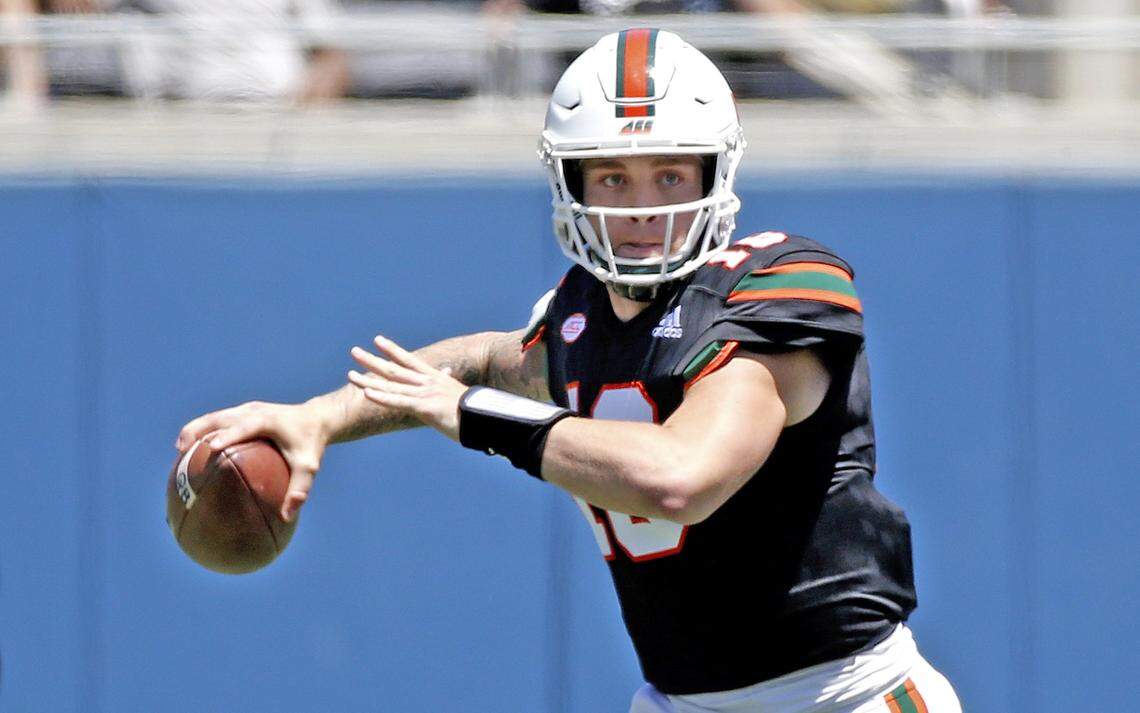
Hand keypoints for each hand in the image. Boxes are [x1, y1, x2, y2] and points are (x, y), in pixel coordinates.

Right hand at [176, 400, 328, 522]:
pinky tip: (192, 450)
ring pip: (214, 417)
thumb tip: (287, 517)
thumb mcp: (309, 467)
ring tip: (179, 450)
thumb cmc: (311, 444)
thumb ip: (299, 489)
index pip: (244, 426)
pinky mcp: (243, 412)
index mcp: (267, 420)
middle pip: (219, 417)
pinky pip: (218, 421)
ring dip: (195, 430)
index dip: (227, 435)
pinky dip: (203, 432)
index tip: (211, 448)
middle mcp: (253, 411)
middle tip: (181, 450)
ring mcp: (246, 409)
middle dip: (198, 430)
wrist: (316, 418)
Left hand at [348, 334, 467, 441]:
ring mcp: (424, 394)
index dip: (392, 350)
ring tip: (350, 374)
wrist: (488, 419)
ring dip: (368, 379)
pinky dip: (382, 397)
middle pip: (394, 369)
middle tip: (354, 351)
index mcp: (435, 379)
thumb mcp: (460, 395)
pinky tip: (366, 393)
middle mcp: (427, 383)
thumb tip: (449, 374)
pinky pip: (398, 402)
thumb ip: (449, 384)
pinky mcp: (424, 407)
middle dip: (372, 360)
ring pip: (391, 385)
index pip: (409, 360)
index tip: (378, 341)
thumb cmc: (476, 412)